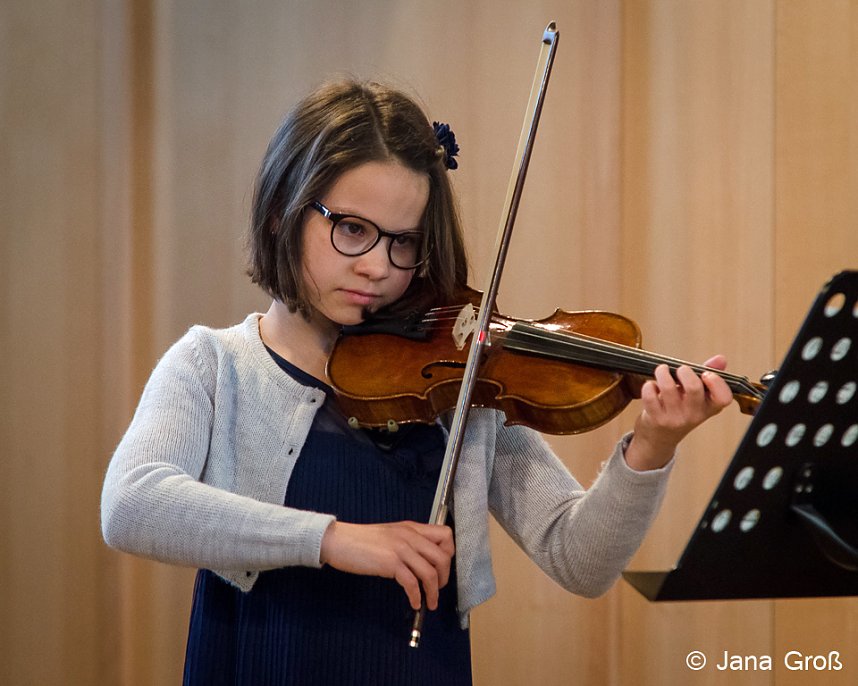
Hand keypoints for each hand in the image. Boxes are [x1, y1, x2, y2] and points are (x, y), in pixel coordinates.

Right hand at [319, 520, 453, 609]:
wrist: (339, 540)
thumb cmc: (362, 540)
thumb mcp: (391, 535)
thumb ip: (408, 542)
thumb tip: (423, 560)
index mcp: (412, 528)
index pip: (445, 535)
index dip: (449, 553)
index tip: (441, 568)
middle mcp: (410, 536)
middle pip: (443, 557)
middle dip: (444, 578)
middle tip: (436, 589)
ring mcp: (401, 549)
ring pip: (430, 572)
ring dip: (433, 592)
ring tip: (429, 602)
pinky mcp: (390, 563)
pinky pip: (412, 583)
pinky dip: (416, 596)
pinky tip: (414, 603)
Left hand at [625, 355, 732, 470]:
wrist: (660, 438)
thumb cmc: (681, 410)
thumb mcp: (698, 397)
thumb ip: (709, 376)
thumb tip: (721, 359)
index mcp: (709, 407)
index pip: (723, 398)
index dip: (717, 383)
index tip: (706, 374)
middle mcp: (694, 415)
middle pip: (694, 388)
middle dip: (685, 371)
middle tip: (680, 369)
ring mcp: (675, 418)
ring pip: (668, 389)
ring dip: (663, 373)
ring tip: (662, 370)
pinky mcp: (656, 419)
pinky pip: (650, 397)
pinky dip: (648, 386)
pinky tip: (651, 386)